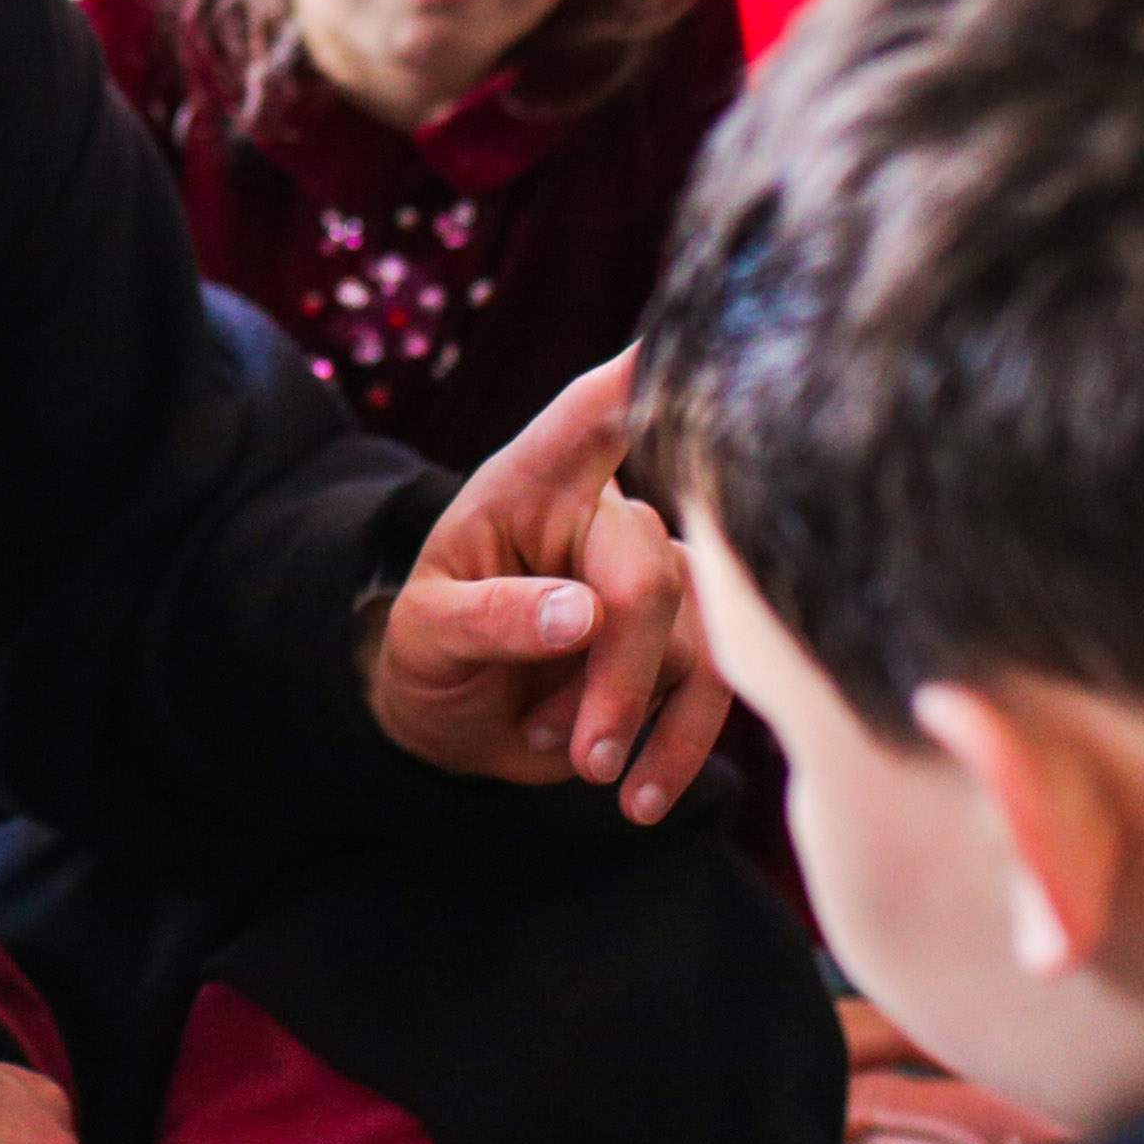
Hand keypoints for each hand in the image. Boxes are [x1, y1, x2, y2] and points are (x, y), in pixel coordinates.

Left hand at [366, 352, 730, 821]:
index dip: (644, 376)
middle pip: (653, 569)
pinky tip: (639, 798)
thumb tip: (583, 615)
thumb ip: (491, 617)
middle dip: (620, 671)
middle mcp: (605, 515)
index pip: (593, 414)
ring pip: (697, 635)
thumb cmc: (428, 651)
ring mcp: (652, 575)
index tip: (683, 346)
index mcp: (535, 482)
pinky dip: (677, 749)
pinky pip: (716, 687)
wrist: (449, 720)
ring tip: (578, 770)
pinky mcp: (682, 643)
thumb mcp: (427, 637)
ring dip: (634, 716)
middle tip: (577, 753)